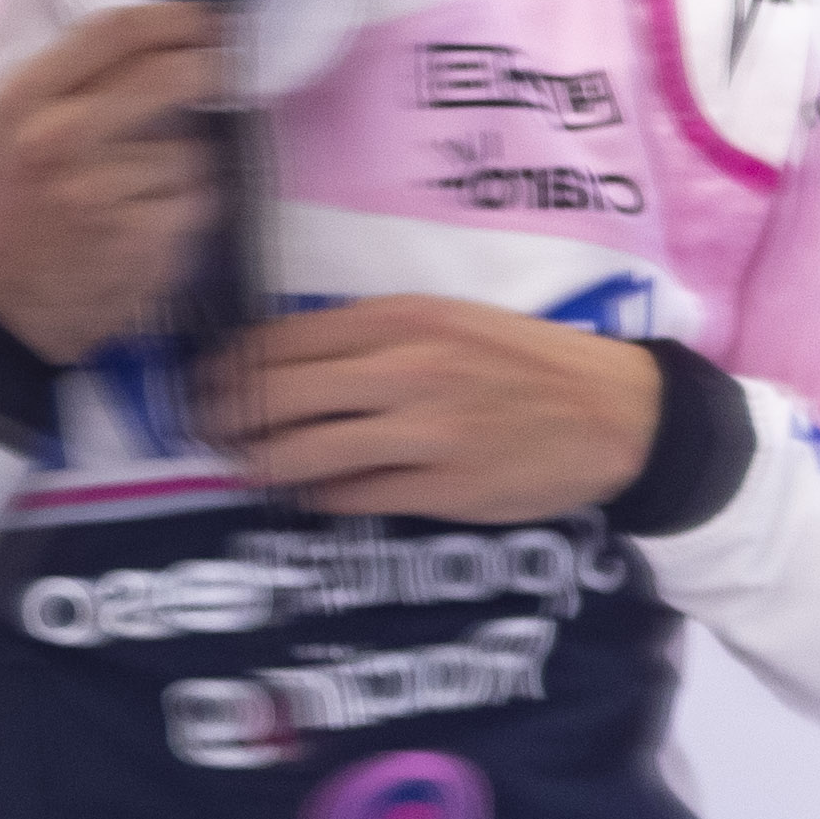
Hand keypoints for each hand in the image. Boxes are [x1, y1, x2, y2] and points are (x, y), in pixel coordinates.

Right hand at [0, 5, 217, 361]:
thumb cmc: (14, 212)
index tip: (207, 20)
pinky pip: (196, 200)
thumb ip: (75, 87)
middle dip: (208, 70)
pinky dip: (187, 210)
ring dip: (187, 166)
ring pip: (190, 148)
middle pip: (166, 75)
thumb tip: (165, 44)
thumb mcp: (14, 133)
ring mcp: (100, 185)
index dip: (173, 19)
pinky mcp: (138, 233)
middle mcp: (58, 134)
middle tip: (225, 72)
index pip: (112, 32)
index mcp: (24, 99)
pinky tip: (149, 226)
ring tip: (144, 192)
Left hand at [205, 299, 662, 522]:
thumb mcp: (449, 321)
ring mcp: (423, 432)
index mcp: (402, 320)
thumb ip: (371, 337)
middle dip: (225, 420)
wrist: (617, 413)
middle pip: (276, 397)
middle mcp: (405, 370)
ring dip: (260, 465)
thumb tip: (283, 362)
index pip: (279, 341)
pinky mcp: (443, 488)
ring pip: (302, 453)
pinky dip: (317, 498)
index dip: (225, 368)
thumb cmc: (528, 361)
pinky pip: (351, 497)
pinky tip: (309, 495)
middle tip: (206, 434)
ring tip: (243, 469)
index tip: (202, 385)